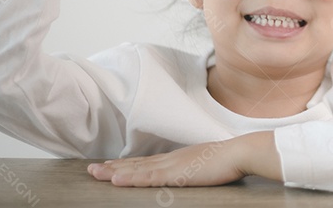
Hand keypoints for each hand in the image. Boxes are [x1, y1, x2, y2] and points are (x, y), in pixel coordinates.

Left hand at [87, 132, 281, 186]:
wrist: (240, 153)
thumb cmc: (230, 160)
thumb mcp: (208, 164)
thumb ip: (197, 167)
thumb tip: (195, 171)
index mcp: (178, 158)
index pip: (148, 162)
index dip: (128, 164)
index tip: (111, 166)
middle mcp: (171, 159)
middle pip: (137, 163)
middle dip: (114, 167)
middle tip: (92, 169)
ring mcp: (172, 166)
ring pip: (137, 169)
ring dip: (115, 171)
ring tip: (96, 173)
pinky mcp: (176, 174)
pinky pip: (148, 177)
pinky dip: (131, 177)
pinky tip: (116, 179)